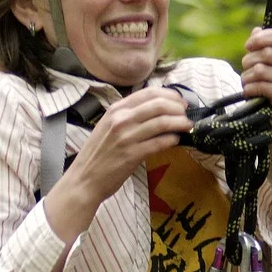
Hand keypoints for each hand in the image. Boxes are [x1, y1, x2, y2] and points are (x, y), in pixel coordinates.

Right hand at [44, 87, 191, 241]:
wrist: (84, 178)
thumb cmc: (99, 153)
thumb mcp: (109, 126)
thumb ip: (129, 115)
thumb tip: (156, 108)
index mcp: (116, 109)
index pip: (149, 93)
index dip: (170, 95)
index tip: (180, 102)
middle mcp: (121, 119)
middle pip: (159, 105)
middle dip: (178, 108)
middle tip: (187, 114)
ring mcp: (126, 137)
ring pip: (162, 122)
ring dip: (180, 123)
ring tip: (187, 126)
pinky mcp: (132, 155)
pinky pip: (159, 143)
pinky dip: (172, 139)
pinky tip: (177, 140)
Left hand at [241, 28, 271, 126]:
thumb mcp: (269, 64)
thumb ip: (263, 46)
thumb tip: (256, 30)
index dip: (263, 38)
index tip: (249, 45)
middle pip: (266, 53)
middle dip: (249, 60)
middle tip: (247, 68)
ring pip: (260, 70)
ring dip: (247, 76)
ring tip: (247, 81)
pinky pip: (260, 86)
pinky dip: (249, 88)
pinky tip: (249, 91)